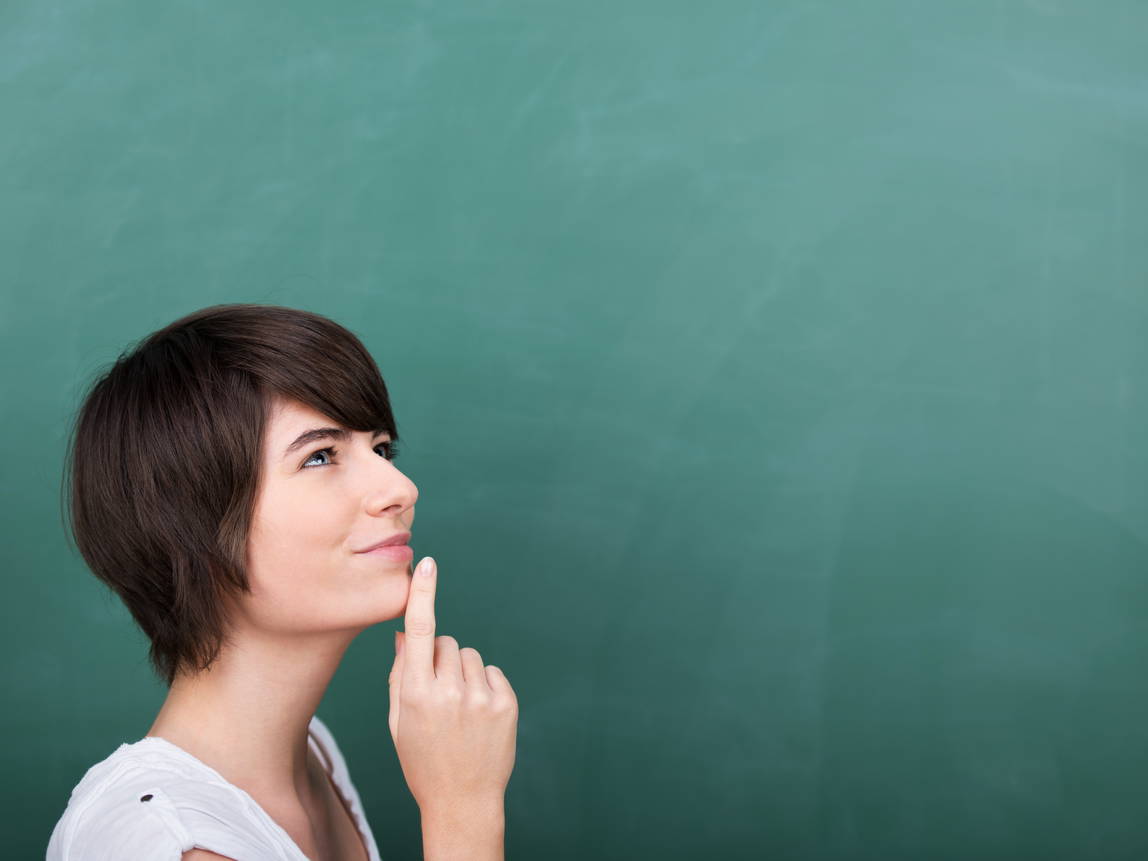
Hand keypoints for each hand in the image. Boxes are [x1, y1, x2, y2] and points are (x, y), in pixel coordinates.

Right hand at [388, 556, 517, 811]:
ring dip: (463, 673)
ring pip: (469, 656)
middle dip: (439, 659)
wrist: (463, 801)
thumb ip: (400, 674)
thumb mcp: (400, 721)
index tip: (427, 564)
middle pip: (445, 643)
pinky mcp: (506, 704)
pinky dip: (485, 686)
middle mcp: (449, 692)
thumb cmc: (423, 760)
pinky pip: (492, 672)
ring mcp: (480, 698)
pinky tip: (479, 716)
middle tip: (438, 695)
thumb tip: (404, 633)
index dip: (423, 594)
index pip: (419, 631)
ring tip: (459, 710)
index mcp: (416, 694)